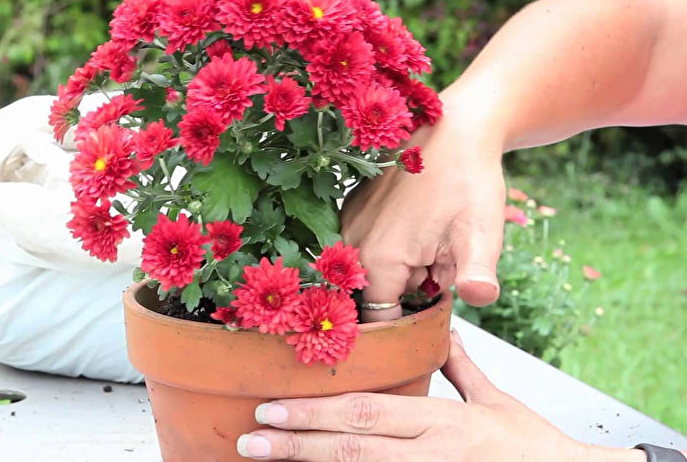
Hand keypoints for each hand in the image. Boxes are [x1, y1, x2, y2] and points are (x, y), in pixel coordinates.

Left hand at [237, 331, 644, 461]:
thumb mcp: (495, 400)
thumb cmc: (532, 445)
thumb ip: (460, 367)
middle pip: (353, 444)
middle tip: (250, 437)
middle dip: (297, 440)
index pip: (367, 411)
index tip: (274, 406)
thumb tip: (441, 333)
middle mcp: (431, 450)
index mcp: (441, 419)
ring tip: (264, 458)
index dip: (317, 410)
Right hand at [342, 91, 506, 320]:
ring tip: (430, 238)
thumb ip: (478, 274)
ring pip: (372, 271)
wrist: (456, 129)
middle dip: (410, 292)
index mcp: (379, 258)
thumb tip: (480, 297)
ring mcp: (347, 222)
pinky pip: (367, 246)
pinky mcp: (351, 207)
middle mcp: (351, 242)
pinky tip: (417, 224)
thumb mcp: (482, 233)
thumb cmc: (470, 180)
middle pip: (377, 296)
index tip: (436, 307)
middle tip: (441, 262)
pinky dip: (391, 246)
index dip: (411, 324)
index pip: (381, 321)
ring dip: (402, 268)